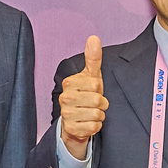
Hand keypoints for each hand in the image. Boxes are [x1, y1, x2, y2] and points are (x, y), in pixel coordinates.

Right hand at [57, 36, 107, 159]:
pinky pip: (94, 127)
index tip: (93, 92)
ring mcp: (66, 114)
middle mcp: (65, 98)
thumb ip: (93, 58)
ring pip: (97, 114)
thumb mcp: (91, 76)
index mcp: (69, 83)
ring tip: (91, 113)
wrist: (75, 121)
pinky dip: (95, 126)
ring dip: (99, 116)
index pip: (95, 85)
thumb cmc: (85, 96)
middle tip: (94, 104)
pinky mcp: (71, 129)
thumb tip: (94, 38)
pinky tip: (88, 123)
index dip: (100, 90)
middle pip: (97, 100)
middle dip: (101, 104)